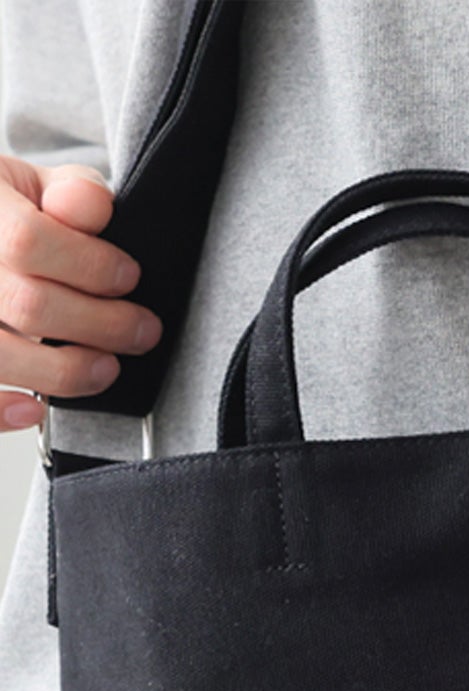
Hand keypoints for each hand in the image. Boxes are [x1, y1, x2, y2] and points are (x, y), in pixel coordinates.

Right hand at [0, 156, 160, 429]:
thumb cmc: (5, 212)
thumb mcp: (34, 186)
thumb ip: (71, 193)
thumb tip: (90, 207)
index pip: (27, 242)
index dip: (91, 266)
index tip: (129, 278)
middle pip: (28, 306)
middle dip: (101, 324)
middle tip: (141, 331)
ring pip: (0, 355)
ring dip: (65, 372)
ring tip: (106, 368)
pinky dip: (0, 412)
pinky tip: (33, 410)